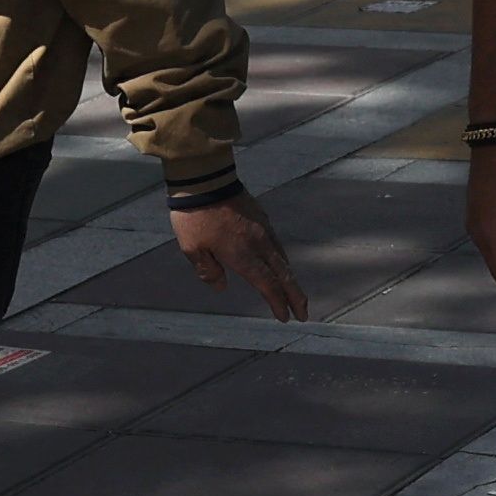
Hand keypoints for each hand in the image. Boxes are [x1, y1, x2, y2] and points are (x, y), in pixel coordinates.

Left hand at [171, 187, 306, 320]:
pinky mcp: (261, 217)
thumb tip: (221, 286)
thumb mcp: (191, 248)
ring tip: (293, 292)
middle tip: (304, 313)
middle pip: (284, 274)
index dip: (278, 302)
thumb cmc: (194, 215)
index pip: (267, 284)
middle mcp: (258, 244)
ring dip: (290, 278)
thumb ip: (208, 270)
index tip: (286, 317)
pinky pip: (276, 244)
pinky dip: (281, 260)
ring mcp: (262, 229)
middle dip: (296, 296)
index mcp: (242, 255)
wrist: (205, 178)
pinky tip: (279, 263)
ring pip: (282, 258)